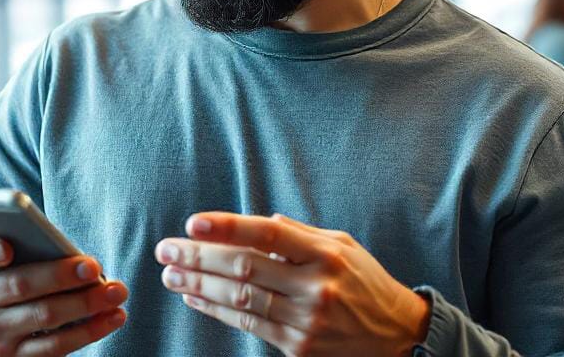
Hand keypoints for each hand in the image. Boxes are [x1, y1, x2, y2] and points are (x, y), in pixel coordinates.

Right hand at [0, 237, 127, 355]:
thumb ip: (10, 235)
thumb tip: (55, 241)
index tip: (8, 247)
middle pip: (19, 285)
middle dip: (60, 275)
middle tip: (94, 266)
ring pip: (44, 316)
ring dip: (86, 304)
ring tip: (116, 291)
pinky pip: (57, 346)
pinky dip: (89, 330)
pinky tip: (113, 316)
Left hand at [156, 213, 429, 356]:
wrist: (397, 334)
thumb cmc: (363, 280)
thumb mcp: (341, 245)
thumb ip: (298, 233)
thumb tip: (258, 219)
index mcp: (325, 253)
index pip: (268, 234)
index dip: (228, 227)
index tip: (193, 223)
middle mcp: (316, 286)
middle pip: (245, 268)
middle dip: (199, 258)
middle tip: (166, 250)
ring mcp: (306, 320)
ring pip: (241, 300)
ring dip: (199, 287)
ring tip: (171, 275)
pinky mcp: (298, 348)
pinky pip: (249, 326)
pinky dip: (217, 310)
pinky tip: (195, 299)